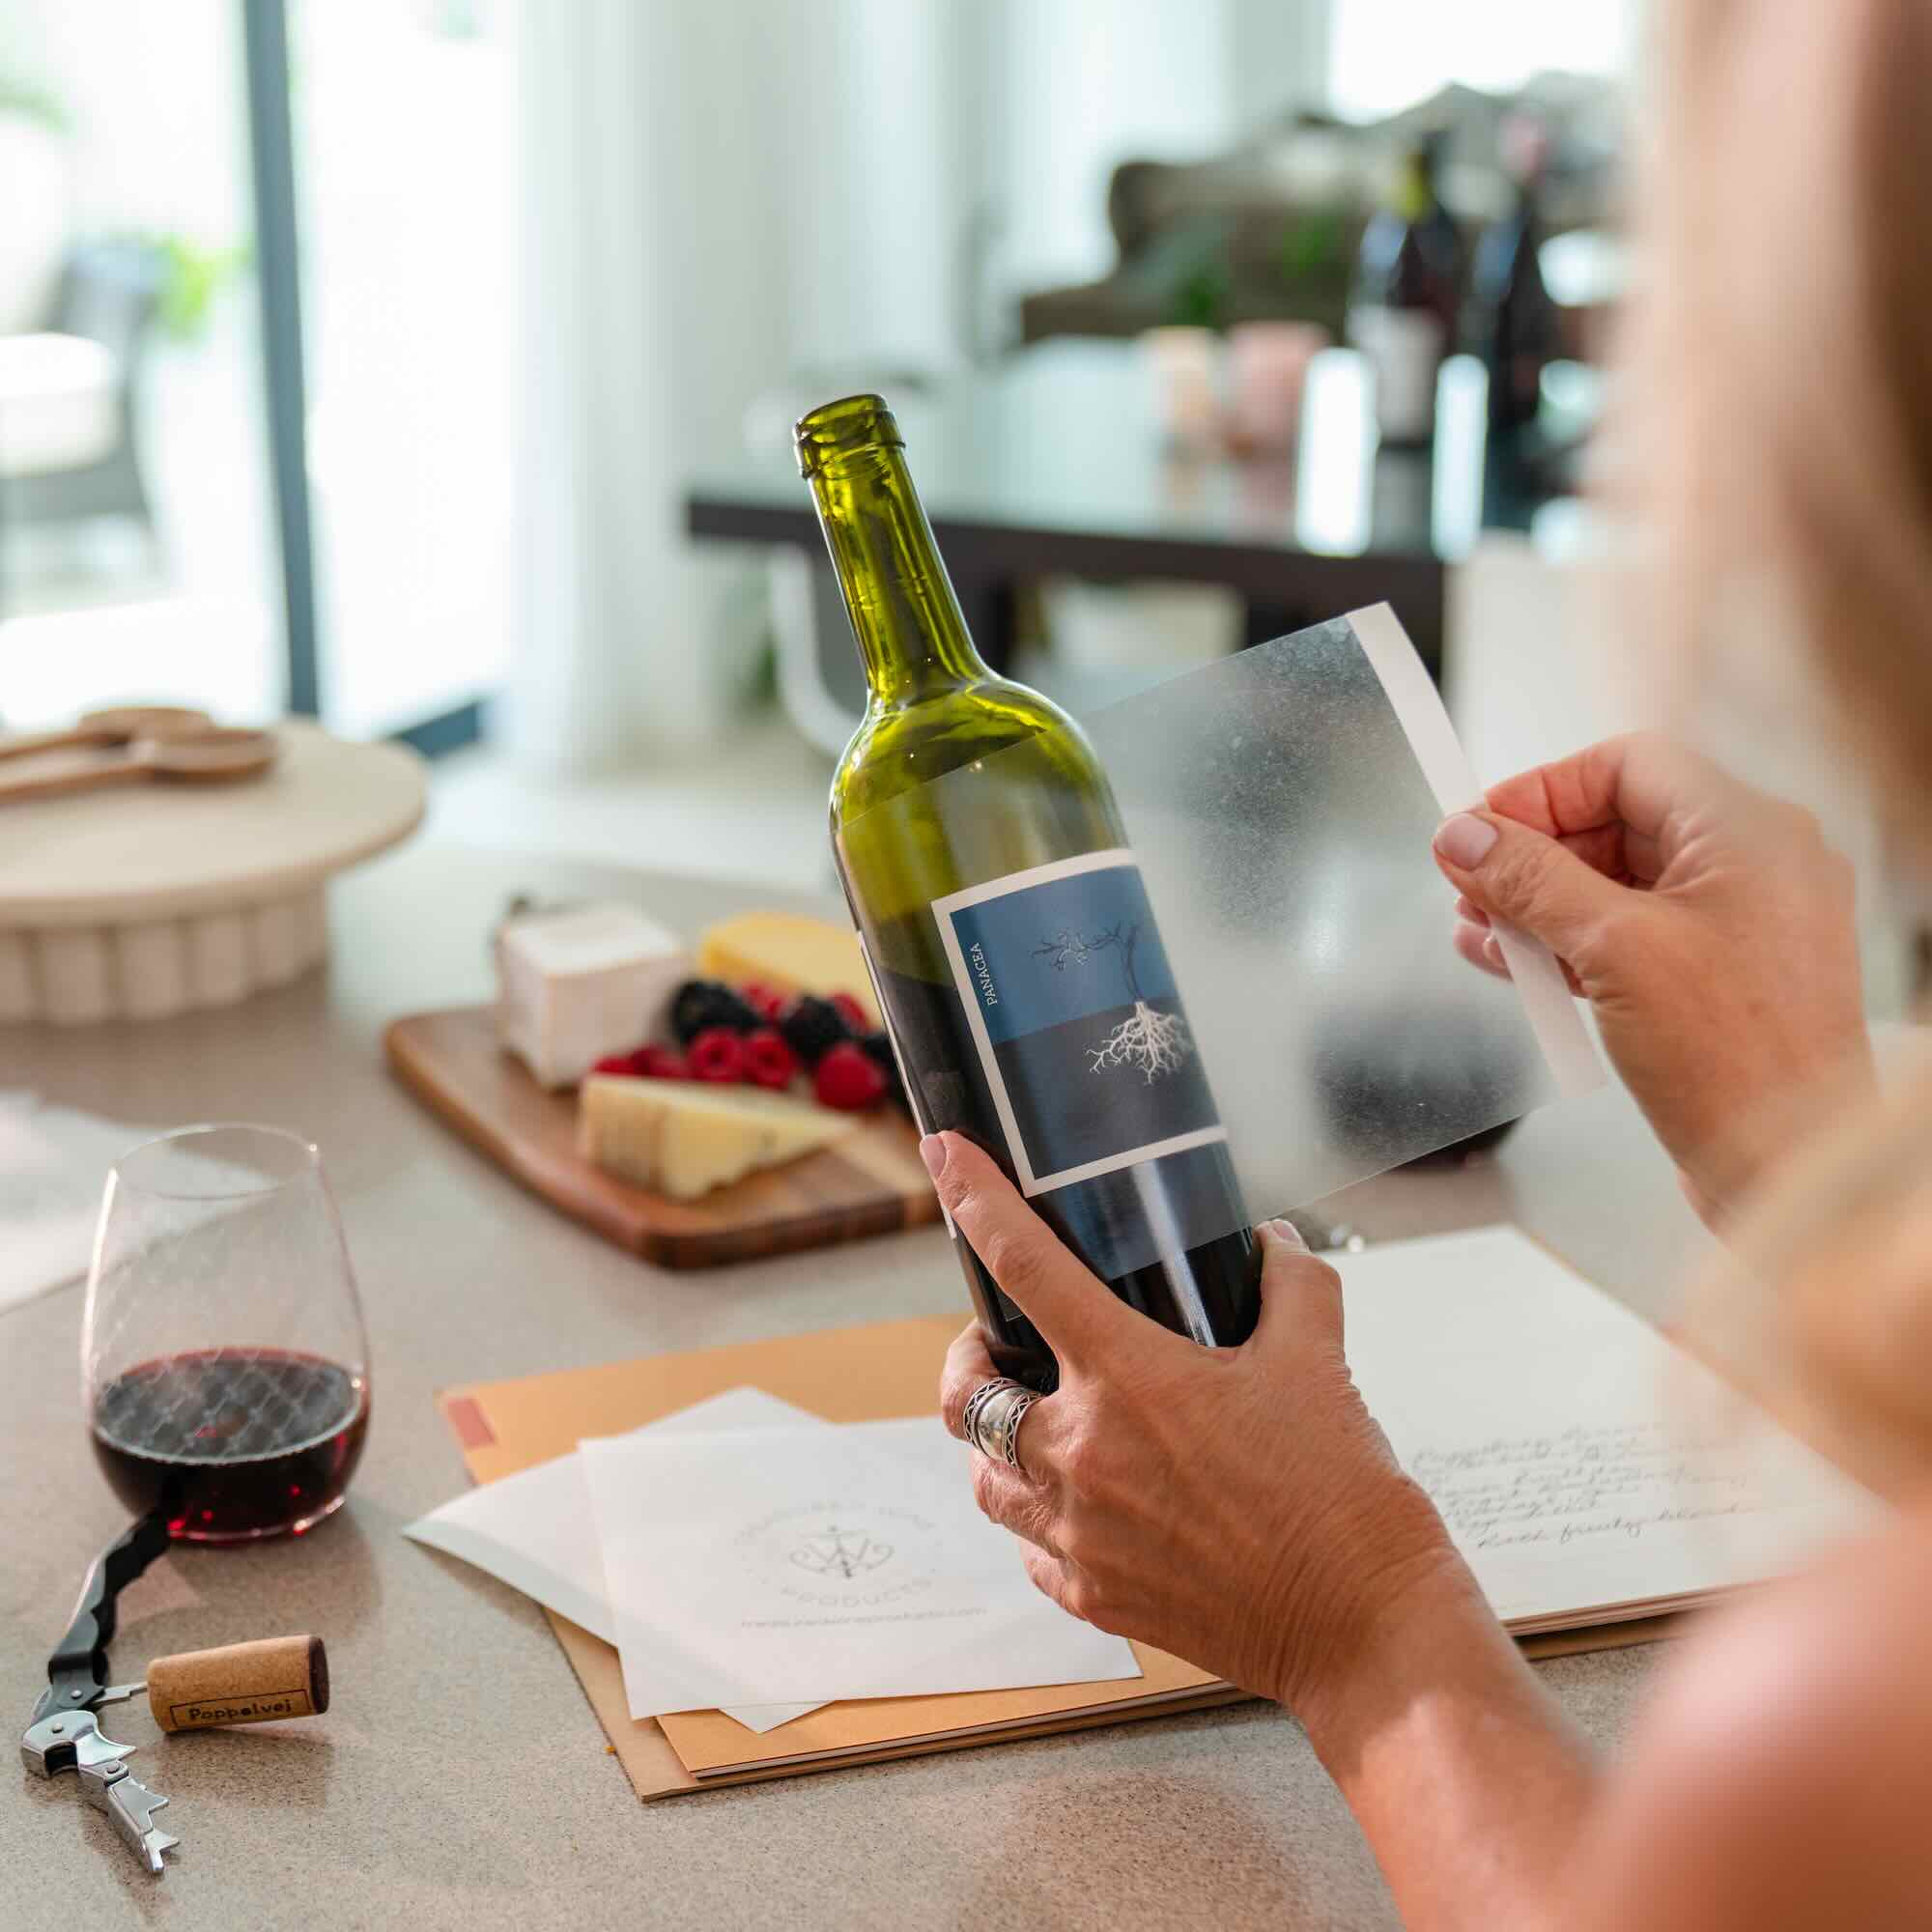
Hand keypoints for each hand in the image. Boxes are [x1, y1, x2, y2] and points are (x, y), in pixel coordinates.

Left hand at [927, 1132, 1460, 1707]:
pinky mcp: (1093, 1596)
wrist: (1364, 1626)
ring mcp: (1080, 1534)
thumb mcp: (1322, 1359)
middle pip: (964, 1395)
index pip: (1027, 1266)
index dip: (976, 1199)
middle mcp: (1083, 1454)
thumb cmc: (1343, 1495)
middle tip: (1005, 1346)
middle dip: (970, 1359)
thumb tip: (1271, 1243)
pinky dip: (1041, 1519)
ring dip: (998, 1444)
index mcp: (1132, 1378)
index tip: (946, 1155)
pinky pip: (1030, 1550)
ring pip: (985, 1479)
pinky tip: (1085, 1504)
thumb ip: (1290, 1283)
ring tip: (1042, 1425)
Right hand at [1432, 732, 1872, 1216]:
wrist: (1793, 1167)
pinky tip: (1516, 965)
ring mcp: (1739, 924)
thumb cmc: (1742, 1061)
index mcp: (1750, 833)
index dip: (1542, 789)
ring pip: (1617, 884)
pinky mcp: (1718, 978)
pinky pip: (1632, 936)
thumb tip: (1466, 836)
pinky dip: (1572, 946)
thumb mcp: (1612, 949)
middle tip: (1466, 882)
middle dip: (1532, 854)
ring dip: (1540, 905)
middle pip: (1617, 823)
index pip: (1627, 765)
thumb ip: (1531, 882)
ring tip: (1477, 929)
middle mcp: (1753, 866)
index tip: (1478, 826)